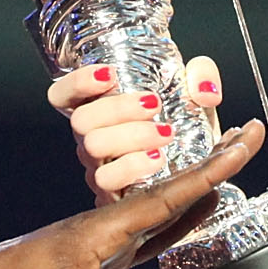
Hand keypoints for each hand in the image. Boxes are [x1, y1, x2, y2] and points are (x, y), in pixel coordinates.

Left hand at [0, 120, 265, 268]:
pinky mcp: (97, 254)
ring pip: (160, 204)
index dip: (209, 173)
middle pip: (169, 190)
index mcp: (97, 232)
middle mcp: (103, 226)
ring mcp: (100, 237)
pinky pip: (147, 229)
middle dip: (212, 163)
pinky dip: (178, 217)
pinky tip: (198, 211)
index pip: (165, 198)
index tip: (242, 143)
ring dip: (198, 185)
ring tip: (234, 160)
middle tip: (251, 133)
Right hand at [44, 54, 224, 201]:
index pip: (63, 96)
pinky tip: (158, 159)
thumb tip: (203, 89)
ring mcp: (99, 167)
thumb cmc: (188, 130)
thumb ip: (201, 77)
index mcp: (101, 110)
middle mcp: (92, 138)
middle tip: (154, 104)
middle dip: (118, 108)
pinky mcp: (112, 194)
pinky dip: (133, 165)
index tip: (110, 75)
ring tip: (166, 133)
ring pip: (93, 146)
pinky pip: (108, 180)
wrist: (200, 174)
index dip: (76, 83)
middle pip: (81, 119)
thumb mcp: (195, 96)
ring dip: (130, 135)